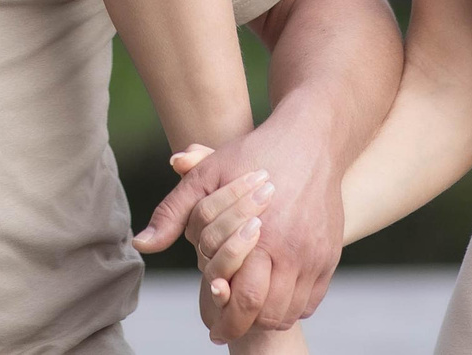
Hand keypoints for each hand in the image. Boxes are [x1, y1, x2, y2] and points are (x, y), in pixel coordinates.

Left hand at [135, 111, 342, 339]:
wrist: (311, 141)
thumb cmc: (253, 155)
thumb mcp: (208, 176)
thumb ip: (174, 213)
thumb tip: (141, 243)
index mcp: (261, 236)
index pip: (242, 298)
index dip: (224, 319)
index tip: (212, 330)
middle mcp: (293, 252)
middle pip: (267, 313)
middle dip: (244, 325)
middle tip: (227, 329)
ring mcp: (316, 256)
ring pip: (291, 311)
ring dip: (268, 317)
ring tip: (248, 312)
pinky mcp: (330, 255)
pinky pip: (311, 300)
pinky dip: (292, 306)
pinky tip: (272, 297)